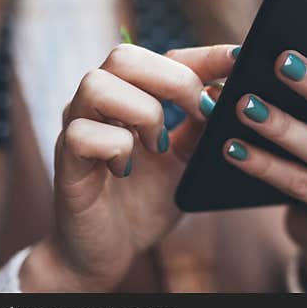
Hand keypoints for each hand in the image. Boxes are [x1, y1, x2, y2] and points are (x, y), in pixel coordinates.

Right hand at [20, 43, 236, 291]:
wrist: (109, 252)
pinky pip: (82, 134)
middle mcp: (98, 103)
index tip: (240, 60)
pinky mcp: (65, 163)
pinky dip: (116, 148)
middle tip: (199, 112)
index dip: (204, 55)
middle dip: (173, 79)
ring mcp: (77, 128)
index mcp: (129, 94)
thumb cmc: (145, 200)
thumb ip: (204, 124)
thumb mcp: (187, 158)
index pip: (166, 56)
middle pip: (124, 56)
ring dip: (142, 112)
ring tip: (158, 145)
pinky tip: (126, 170)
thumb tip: (234, 89)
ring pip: (97, 84)